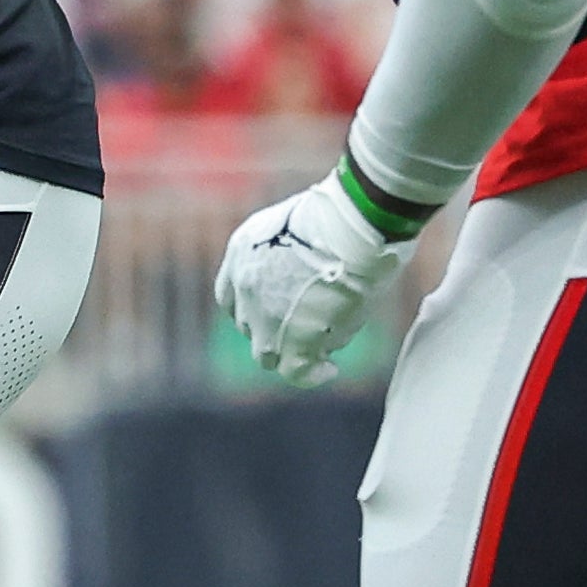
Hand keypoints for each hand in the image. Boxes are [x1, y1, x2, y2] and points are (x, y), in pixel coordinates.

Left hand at [215, 160, 414, 385]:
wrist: (353, 221)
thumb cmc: (346, 211)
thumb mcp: (301, 223)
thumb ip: (295, 251)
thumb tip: (318, 265)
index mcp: (242, 251)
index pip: (232, 295)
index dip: (252, 307)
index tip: (276, 309)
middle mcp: (245, 285)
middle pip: (248, 325)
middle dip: (271, 330)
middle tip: (305, 326)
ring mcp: (265, 315)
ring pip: (266, 353)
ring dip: (290, 352)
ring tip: (321, 347)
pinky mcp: (292, 339)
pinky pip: (295, 371)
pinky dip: (311, 375)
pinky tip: (328, 369)